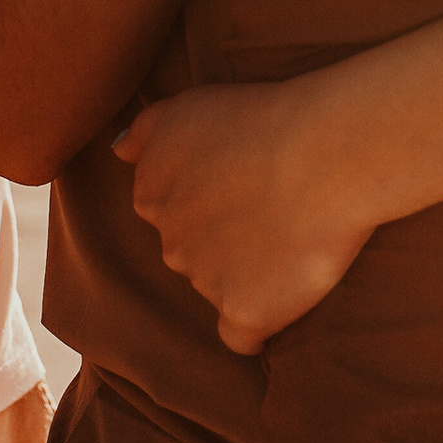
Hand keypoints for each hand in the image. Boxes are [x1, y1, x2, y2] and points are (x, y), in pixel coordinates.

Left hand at [117, 75, 366, 352]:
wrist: (325, 155)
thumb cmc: (263, 119)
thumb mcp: (188, 105)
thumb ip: (145, 130)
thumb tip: (118, 151)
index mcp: (152, 194)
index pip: (168, 212)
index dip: (212, 200)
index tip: (247, 184)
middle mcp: (169, 242)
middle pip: (192, 255)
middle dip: (225, 240)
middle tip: (276, 209)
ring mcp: (203, 282)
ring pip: (219, 290)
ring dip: (248, 275)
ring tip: (294, 238)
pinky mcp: (242, 313)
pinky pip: (242, 336)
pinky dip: (259, 324)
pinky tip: (284, 298)